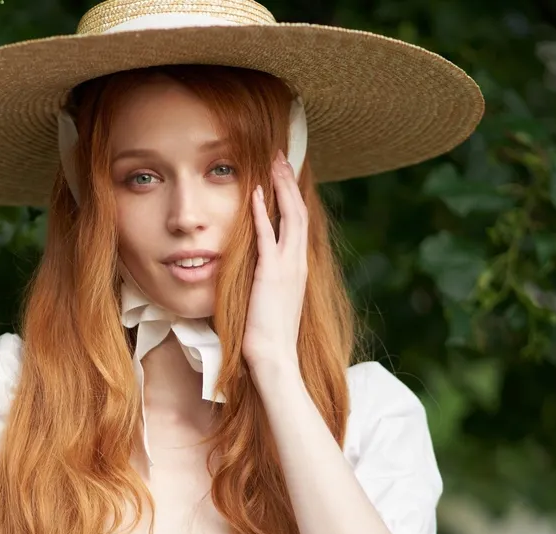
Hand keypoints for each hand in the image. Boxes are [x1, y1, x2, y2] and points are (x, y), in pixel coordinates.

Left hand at [243, 150, 307, 368]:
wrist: (274, 356)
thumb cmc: (271, 334)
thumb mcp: (274, 299)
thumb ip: (272, 280)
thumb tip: (263, 271)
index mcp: (299, 267)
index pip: (299, 223)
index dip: (293, 197)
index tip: (285, 176)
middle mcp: (298, 262)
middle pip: (299, 211)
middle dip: (289, 182)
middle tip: (281, 157)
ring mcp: (287, 266)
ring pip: (290, 216)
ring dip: (281, 187)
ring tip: (274, 163)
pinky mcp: (271, 273)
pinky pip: (268, 235)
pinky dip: (263, 212)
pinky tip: (256, 192)